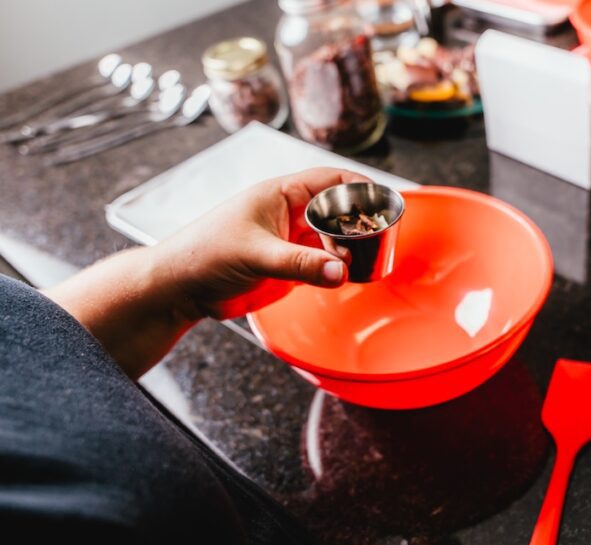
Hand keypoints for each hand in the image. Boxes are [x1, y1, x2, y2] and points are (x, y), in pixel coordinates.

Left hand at [156, 167, 368, 319]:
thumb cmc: (205, 255)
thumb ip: (300, 264)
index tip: (382, 202)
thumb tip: (340, 271)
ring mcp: (290, 240)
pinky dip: (337, 268)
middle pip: (337, 210)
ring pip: (333, 238)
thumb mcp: (256, 256)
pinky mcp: (289, 265)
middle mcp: (289, 214)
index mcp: (280, 195)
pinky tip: (345, 276)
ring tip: (358, 263)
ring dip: (349, 249)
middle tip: (373, 241)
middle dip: (358, 224)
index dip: (358, 188)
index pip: (330, 181)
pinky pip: (323, 262)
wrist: (180, 288)